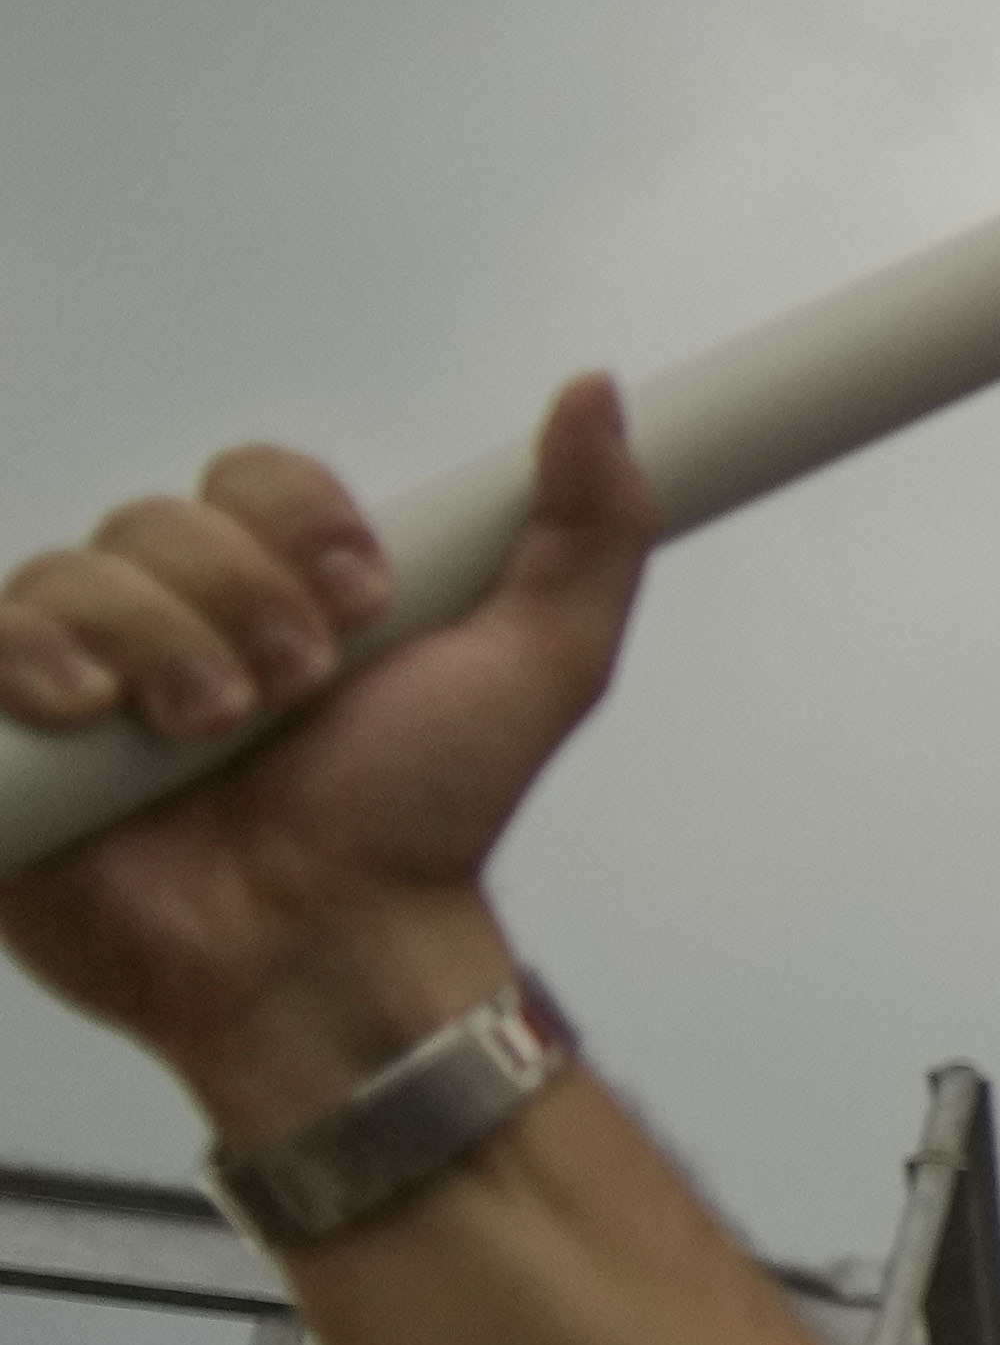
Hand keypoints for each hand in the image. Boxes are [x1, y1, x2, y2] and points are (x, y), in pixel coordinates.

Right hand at [0, 380, 652, 1136]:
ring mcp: (81, 680)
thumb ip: (588, 526)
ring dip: (158, 645)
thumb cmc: (418, 822)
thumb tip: (595, 395)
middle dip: (240, 598)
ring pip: (72, 575)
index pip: (254, 477)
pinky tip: (89, 712)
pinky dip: (30, 662)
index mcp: (281, 586)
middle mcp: (173, 619)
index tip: (363, 600)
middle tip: (290, 691)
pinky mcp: (7, 742)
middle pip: (159, 520)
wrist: (331, 949)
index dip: (300, 524)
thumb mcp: (541, 665)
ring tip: (205, 733)